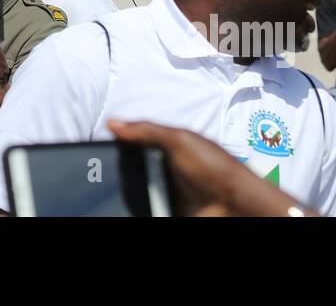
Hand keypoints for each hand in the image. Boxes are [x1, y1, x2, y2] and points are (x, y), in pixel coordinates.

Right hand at [108, 120, 314, 216]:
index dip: (119, 145)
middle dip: (119, 174)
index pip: (135, 144)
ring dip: (127, 195)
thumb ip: (146, 131)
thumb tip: (113, 123)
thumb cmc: (214, 167)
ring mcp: (165, 194)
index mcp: (167, 147)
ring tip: (111, 196)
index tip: (100, 150)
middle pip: (131, 171)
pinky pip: (145, 210)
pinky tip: (127, 208)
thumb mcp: (179, 139)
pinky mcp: (167, 211)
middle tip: (103, 177)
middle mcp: (164, 170)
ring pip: (135, 194)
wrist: (234, 203)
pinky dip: (138, 209)